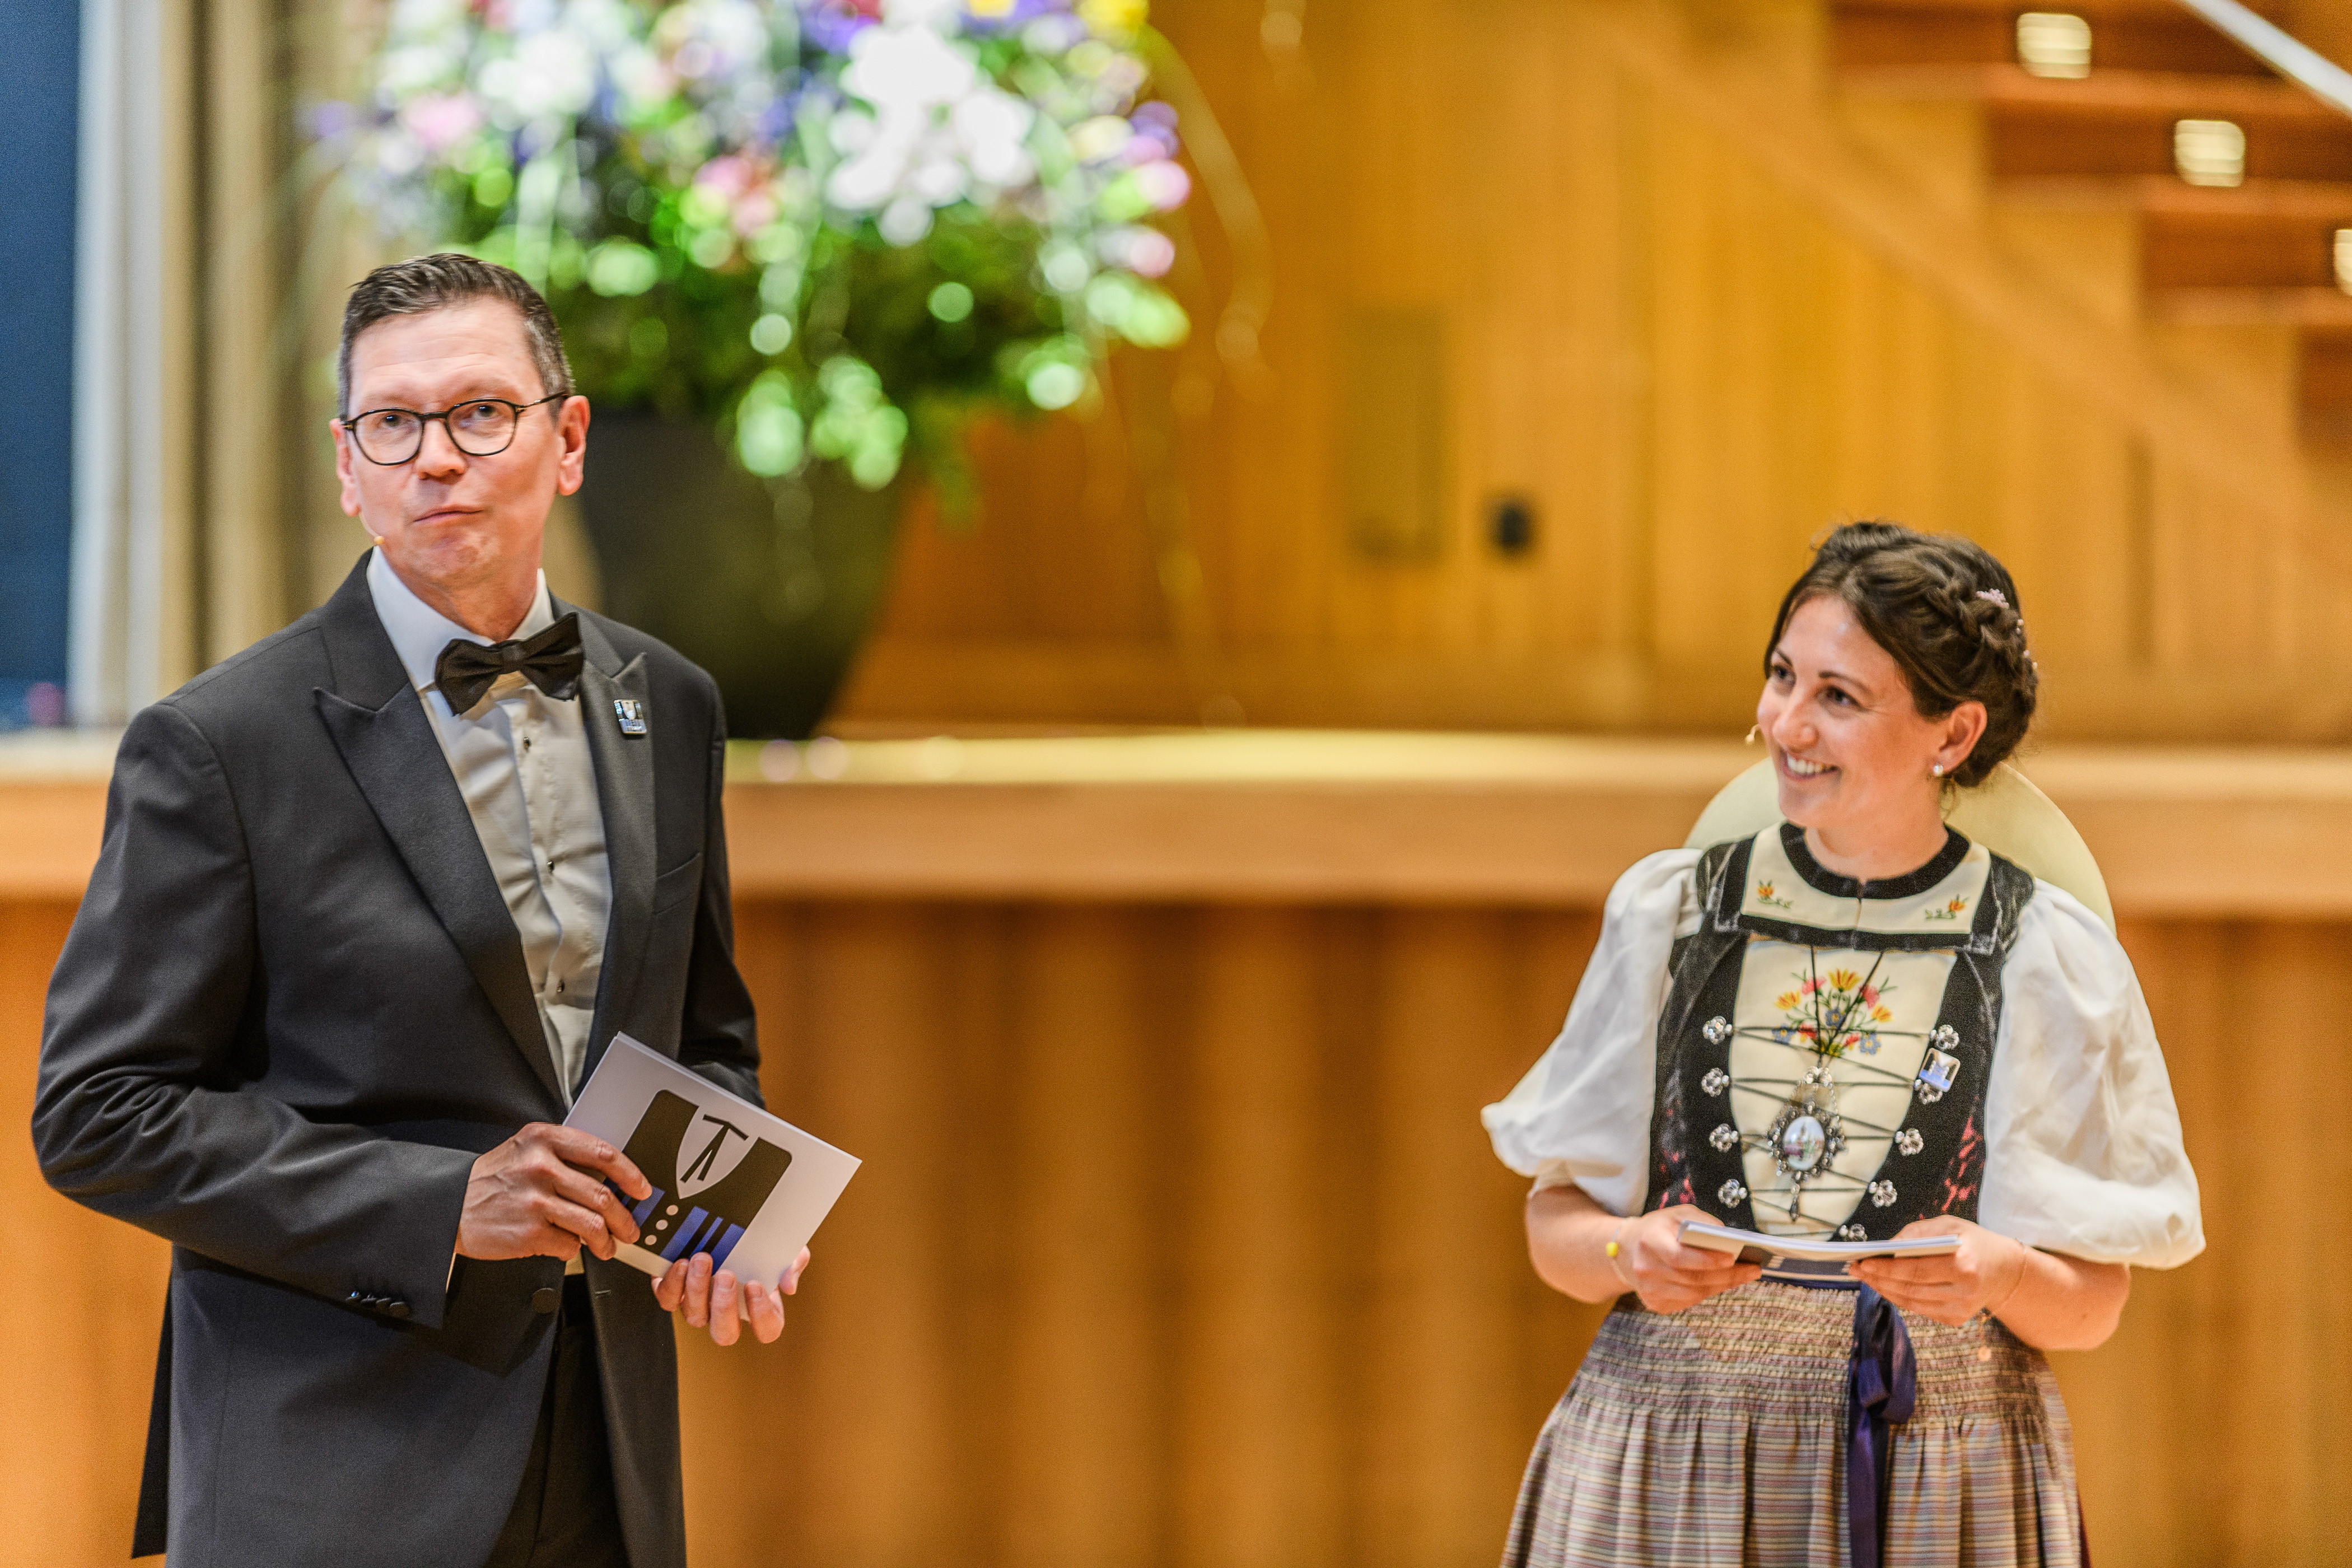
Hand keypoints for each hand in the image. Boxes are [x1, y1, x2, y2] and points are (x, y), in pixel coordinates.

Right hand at [457, 1123, 649, 1262]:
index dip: (630, 1173)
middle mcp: (541, 1167)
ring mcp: (535, 1201)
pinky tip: (565, 1247)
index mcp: (543, 1139)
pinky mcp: (528, 1232)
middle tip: (630, 1229)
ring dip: (605, 1241)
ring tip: (606, 1247)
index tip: (642, 1189)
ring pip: (592, 1224)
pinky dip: (572, 1250)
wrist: (447, 1207)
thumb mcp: (524, 1151)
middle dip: (624, 1219)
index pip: (602, 1153)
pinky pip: (568, 1245)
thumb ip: (563, 1156)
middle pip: (603, 1195)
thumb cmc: (491, 1180)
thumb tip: (609, 1178)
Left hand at [654, 1246, 811, 1345]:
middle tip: (726, 1275)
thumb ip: (793, 1262)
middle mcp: (727, 1314)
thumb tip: (787, 1286)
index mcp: (759, 1307)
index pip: (767, 1329)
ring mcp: (700, 1306)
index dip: (761, 1315)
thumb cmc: (755, 1241)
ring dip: (697, 1289)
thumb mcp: (782, 1245)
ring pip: (695, 1316)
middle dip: (724, 1306)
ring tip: (703, 1259)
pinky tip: (682, 1262)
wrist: (720, 1222)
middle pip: (725, 1333)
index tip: (755, 1285)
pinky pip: (669, 1299)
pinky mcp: (675, 1293)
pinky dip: (673, 1283)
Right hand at [1616, 1204, 1761, 1313]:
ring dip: (1722, 1285)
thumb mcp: (1678, 1214)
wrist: (1627, 1250)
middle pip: (1693, 1278)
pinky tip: (1720, 1282)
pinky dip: (1708, 1292)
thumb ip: (1702, 1221)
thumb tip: (1729, 1238)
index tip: (1732, 1257)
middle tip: (1752, 1270)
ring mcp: (1649, 1290)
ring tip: (1744, 1275)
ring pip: (1695, 1293)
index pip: (1679, 1256)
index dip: (1707, 1260)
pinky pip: (1689, 1302)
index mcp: (1650, 1240)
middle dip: (1727, 1275)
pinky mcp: (1655, 1304)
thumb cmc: (1660, 1229)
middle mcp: (1645, 1268)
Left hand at [1847, 1216, 2025, 1326]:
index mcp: (1964, 1264)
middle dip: (1878, 1278)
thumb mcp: (1950, 1225)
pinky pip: (1919, 1309)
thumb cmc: (1973, 1242)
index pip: (1916, 1269)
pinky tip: (1884, 1286)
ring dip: (1884, 1290)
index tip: (1861, 1261)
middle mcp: (1965, 1291)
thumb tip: (1887, 1245)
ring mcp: (1962, 1310)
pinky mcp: (1957, 1320)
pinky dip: (1899, 1298)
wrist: (2006, 1270)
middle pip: (1910, 1288)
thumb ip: (1918, 1232)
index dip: (1885, 1268)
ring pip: (1911, 1302)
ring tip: (1864, 1277)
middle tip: (1854, 1268)